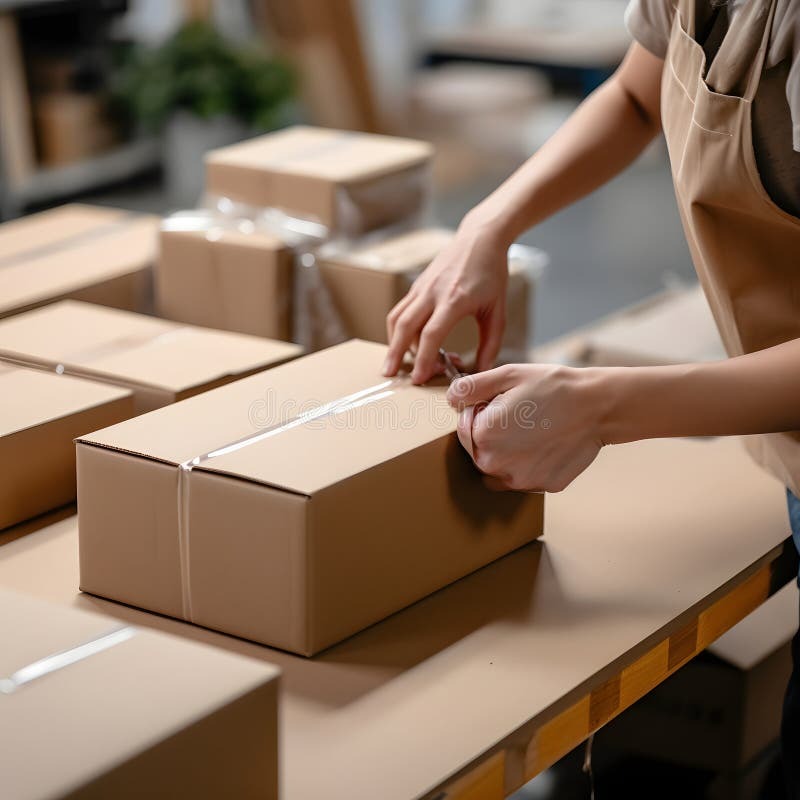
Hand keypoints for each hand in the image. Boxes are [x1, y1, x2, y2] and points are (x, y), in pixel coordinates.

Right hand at [383, 218, 509, 383]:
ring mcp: (421, 287)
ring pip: (397, 317)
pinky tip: (405, 344)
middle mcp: (433, 292)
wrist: (480, 239)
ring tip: (394, 363)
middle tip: (390, 375)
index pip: (432, 334)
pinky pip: (400, 310)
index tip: (418, 378)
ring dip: (393, 342)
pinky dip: (398, 330)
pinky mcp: (417, 286)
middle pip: (405, 326)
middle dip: (395, 353)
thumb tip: (483, 370)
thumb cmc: (492, 274)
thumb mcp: (497, 311)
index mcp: (454, 299)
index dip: (423, 359)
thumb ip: (491, 343)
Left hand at [447, 363, 611, 491]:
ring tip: (533, 430)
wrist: (598, 406)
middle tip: (520, 415)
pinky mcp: (541, 486)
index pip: (463, 428)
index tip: (501, 403)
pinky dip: (529, 463)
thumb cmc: (553, 387)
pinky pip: (523, 476)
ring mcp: (520, 480)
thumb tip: (450, 399)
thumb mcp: (508, 375)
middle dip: (490, 434)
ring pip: (498, 468)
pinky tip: (546, 444)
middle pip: (478, 451)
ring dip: (506, 452)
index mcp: (483, 435)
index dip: (479, 412)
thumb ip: (471, 387)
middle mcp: (496, 465)